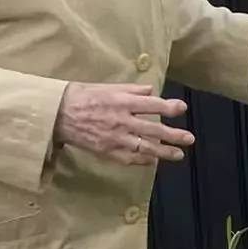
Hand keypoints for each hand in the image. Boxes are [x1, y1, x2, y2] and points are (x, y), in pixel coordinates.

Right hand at [55, 84, 194, 164]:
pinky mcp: (107, 151)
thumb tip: (151, 90)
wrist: (57, 115)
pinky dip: (143, 160)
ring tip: (179, 155)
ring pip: (145, 147)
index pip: (152, 105)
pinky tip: (154, 161)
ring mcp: (115, 138)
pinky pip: (130, 158)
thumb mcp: (106, 87)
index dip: (170, 107)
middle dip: (174, 135)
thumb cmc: (81, 97)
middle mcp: (122, 120)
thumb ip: (131, 90)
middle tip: (190, 139)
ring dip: (164, 152)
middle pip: (153, 130)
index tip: (182, 109)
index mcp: (122, 102)